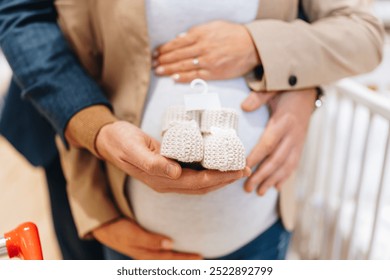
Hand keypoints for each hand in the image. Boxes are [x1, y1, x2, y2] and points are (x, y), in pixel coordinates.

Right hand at [92, 218, 201, 259]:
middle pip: (170, 261)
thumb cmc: (118, 230)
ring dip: (179, 257)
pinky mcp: (144, 244)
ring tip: (193, 254)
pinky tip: (176, 246)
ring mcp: (146, 250)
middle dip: (185, 260)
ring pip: (166, 257)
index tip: (200, 256)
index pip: (170, 260)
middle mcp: (148, 255)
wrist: (103, 226)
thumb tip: (170, 244)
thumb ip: (150, 240)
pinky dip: (170, 251)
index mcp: (146, 255)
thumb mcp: (132, 234)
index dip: (185, 259)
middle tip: (202, 256)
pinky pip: (161, 251)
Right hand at [96, 121, 249, 193]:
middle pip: (203, 186)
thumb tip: (175, 173)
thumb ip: (152, 162)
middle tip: (245, 168)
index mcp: (160, 180)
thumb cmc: (120, 141)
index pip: (197, 183)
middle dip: (226, 179)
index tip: (238, 170)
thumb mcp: (133, 148)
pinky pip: (194, 173)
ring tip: (238, 167)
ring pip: (200, 182)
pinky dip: (209, 170)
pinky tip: (218, 162)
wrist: (108, 139)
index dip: (219, 178)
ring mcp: (168, 177)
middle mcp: (167, 182)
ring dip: (220, 176)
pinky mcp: (169, 168)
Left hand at [153, 20, 259, 82]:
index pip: (177, 42)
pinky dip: (183, 77)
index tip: (156, 53)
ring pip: (183, 65)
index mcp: (201, 35)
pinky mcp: (214, 72)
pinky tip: (174, 78)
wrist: (252, 45)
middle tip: (152, 64)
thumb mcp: (214, 26)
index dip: (164, 49)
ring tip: (158, 71)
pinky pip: (195, 76)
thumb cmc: (233, 34)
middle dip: (163, 60)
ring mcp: (207, 61)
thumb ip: (197, 31)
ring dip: (169, 69)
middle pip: (177, 55)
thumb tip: (181, 37)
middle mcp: (202, 48)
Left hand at [241, 89, 315, 194]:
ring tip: (260, 192)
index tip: (244, 168)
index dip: (256, 157)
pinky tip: (276, 187)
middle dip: (262, 175)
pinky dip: (285, 176)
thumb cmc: (286, 89)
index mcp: (284, 122)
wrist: (308, 89)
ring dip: (273, 180)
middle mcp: (293, 135)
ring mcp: (298, 141)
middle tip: (248, 188)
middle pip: (277, 159)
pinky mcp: (301, 144)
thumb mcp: (273, 88)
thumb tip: (244, 106)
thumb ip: (259, 97)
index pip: (268, 143)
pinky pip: (294, 163)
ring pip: (286, 165)